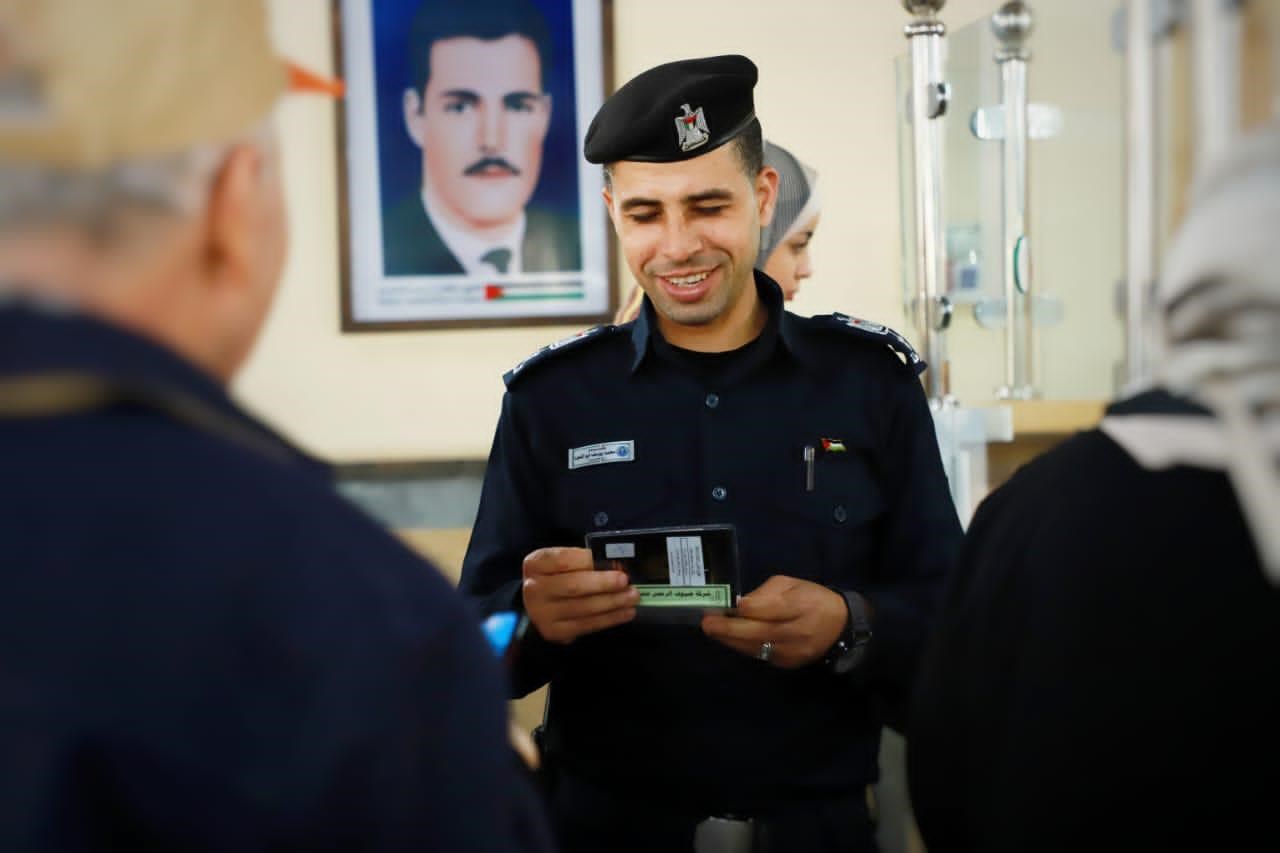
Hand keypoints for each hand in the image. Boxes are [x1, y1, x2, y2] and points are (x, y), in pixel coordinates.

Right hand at [521, 546, 637, 643]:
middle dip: (604, 583)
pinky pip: (586, 625)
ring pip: (582, 608)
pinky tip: (625, 613)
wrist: (538, 603)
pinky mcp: (555, 632)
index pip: (563, 560)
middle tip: (625, 581)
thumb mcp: (563, 561)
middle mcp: (534, 589)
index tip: (613, 560)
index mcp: (535, 564)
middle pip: (573, 586)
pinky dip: (609, 619)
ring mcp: (542, 614)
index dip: (590, 560)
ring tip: (632, 597)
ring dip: (612, 603)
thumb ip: (584, 561)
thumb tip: (616, 565)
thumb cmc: (557, 576)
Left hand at [701, 575, 847, 668]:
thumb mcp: (793, 584)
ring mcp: (792, 652)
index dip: (748, 608)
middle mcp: (796, 632)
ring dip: (731, 640)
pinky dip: (744, 647)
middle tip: (707, 624)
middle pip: (758, 632)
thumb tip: (743, 604)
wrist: (840, 628)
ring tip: (713, 630)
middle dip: (729, 629)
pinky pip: (760, 655)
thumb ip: (768, 593)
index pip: (771, 609)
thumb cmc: (812, 599)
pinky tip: (731, 639)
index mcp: (801, 605)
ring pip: (756, 648)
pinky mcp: (787, 664)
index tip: (728, 604)